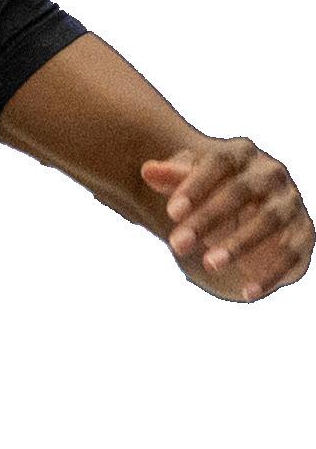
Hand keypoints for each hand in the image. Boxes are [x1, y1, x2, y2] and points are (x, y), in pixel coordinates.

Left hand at [142, 140, 311, 301]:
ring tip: (208, 265)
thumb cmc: (213, 195)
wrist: (252, 213)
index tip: (171, 213)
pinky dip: (270, 274)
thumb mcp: (192, 185)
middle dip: (208, 218)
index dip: (196, 186)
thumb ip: (173, 178)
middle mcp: (272, 175)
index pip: (220, 163)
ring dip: (239, 243)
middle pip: (242, 192)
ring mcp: (291, 203)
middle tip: (177, 245)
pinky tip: (247, 293)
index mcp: (243, 155)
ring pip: (270, 220)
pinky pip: (291, 254)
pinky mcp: (304, 233)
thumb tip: (148, 170)